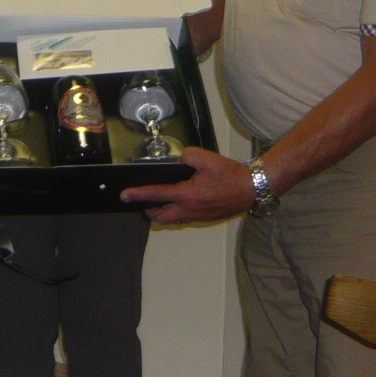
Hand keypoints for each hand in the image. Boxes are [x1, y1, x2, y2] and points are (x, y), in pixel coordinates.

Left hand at [119, 146, 256, 224]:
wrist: (251, 189)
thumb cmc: (231, 175)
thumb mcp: (207, 158)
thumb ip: (188, 156)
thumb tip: (180, 160)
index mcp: (187, 194)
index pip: (156, 195)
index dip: (138, 194)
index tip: (124, 195)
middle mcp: (189, 209)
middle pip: (160, 216)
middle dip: (148, 209)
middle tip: (144, 201)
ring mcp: (197, 216)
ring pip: (171, 220)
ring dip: (162, 213)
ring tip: (159, 202)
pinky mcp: (204, 218)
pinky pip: (183, 219)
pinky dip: (175, 214)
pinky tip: (179, 203)